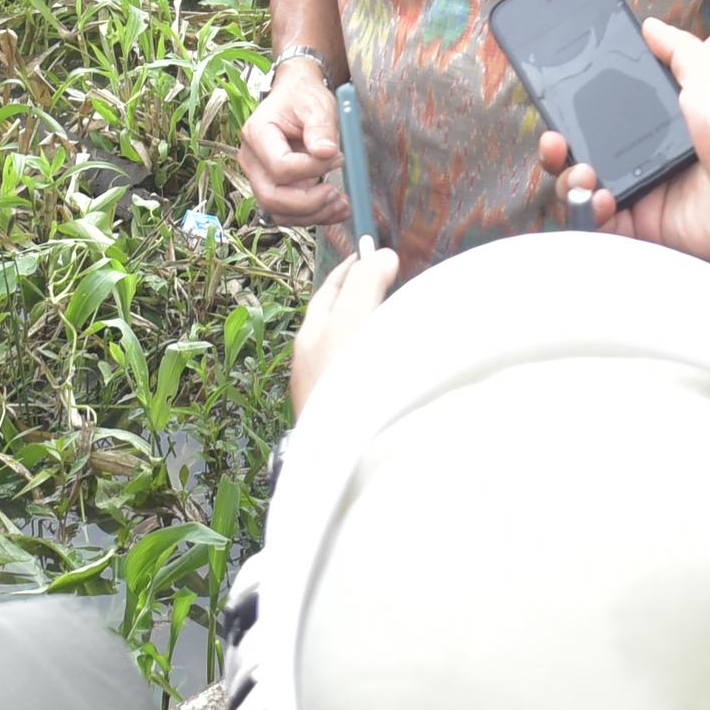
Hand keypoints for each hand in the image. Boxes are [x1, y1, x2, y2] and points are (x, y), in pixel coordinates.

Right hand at [238, 56, 348, 226]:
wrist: (296, 98)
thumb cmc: (303, 97)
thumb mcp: (316, 103)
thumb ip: (320, 127)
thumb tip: (326, 152)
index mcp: (257, 133)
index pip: (280, 166)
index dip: (312, 168)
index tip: (339, 157)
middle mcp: (252, 160)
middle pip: (271, 197)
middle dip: (308, 203)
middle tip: (336, 193)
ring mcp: (260, 177)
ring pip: (279, 212)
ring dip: (313, 215)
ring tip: (343, 205)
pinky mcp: (274, 188)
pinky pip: (289, 213)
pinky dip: (313, 216)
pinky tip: (336, 208)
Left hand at [290, 243, 395, 412]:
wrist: (341, 454)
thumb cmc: (345, 384)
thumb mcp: (352, 322)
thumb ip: (365, 285)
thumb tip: (380, 257)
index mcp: (312, 336)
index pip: (331, 290)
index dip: (352, 268)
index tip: (376, 255)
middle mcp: (313, 362)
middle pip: (337, 318)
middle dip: (361, 297)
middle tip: (390, 283)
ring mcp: (327, 389)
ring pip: (349, 346)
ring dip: (371, 329)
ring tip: (398, 320)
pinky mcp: (343, 413)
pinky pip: (361, 373)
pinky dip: (376, 359)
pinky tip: (394, 367)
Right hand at [540, 18, 709, 269]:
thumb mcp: (709, 75)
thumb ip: (678, 49)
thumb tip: (649, 24)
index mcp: (654, 127)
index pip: (598, 121)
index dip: (572, 117)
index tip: (555, 110)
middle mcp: (643, 160)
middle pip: (581, 157)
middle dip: (557, 151)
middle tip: (555, 142)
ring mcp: (643, 195)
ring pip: (584, 192)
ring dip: (569, 181)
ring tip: (584, 172)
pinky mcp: (646, 228)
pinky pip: (603, 227)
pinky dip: (591, 214)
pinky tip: (602, 197)